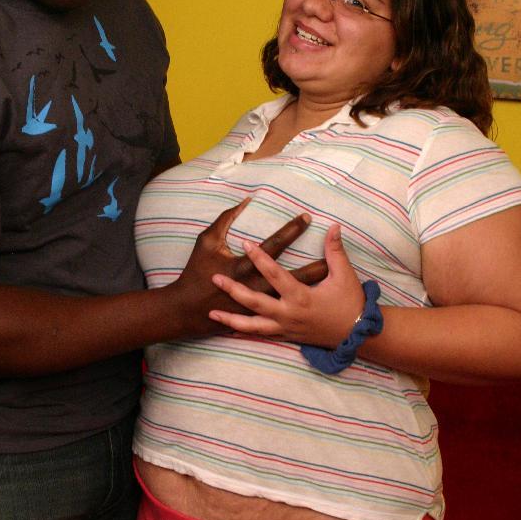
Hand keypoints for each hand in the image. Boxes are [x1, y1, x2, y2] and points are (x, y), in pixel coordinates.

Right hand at [170, 199, 327, 337]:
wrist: (186, 311)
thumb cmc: (195, 272)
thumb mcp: (206, 241)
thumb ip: (224, 220)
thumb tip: (245, 201)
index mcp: (244, 267)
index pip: (274, 245)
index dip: (291, 230)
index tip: (307, 217)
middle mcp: (256, 288)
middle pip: (293, 275)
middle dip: (314, 262)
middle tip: (333, 250)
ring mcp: (258, 307)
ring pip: (294, 296)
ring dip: (313, 286)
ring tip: (334, 276)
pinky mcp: (257, 319)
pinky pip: (287, 311)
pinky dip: (301, 304)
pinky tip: (318, 300)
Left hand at [208, 222, 365, 345]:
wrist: (355, 335)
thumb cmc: (350, 303)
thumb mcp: (344, 275)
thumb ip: (335, 250)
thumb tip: (333, 226)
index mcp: (301, 297)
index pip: (275, 275)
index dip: (260, 258)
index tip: (246, 243)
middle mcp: (289, 314)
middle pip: (255, 302)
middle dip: (234, 290)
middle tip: (215, 278)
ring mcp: (285, 328)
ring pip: (252, 326)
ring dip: (231, 318)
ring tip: (212, 313)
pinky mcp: (286, 336)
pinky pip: (260, 335)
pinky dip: (244, 332)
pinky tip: (228, 328)